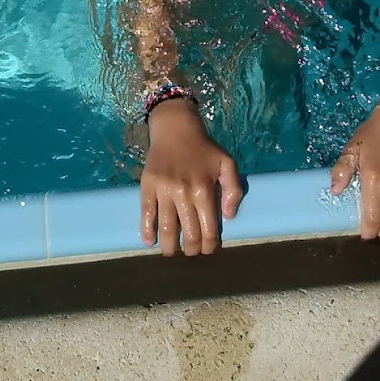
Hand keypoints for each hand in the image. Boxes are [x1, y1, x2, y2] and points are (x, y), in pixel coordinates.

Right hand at [140, 98, 243, 255]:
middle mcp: (183, 193)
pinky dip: (147, 231)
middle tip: (192, 252)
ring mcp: (163, 190)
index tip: (208, 249)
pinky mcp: (147, 186)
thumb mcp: (227, 163)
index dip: (209, 245)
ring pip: (166, 228)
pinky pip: (146, 213)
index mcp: (204, 189)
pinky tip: (149, 242)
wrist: (176, 128)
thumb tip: (228, 216)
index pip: (208, 229)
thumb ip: (234, 189)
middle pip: (188, 233)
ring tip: (172, 252)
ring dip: (170, 247)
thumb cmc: (204, 148)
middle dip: (192, 249)